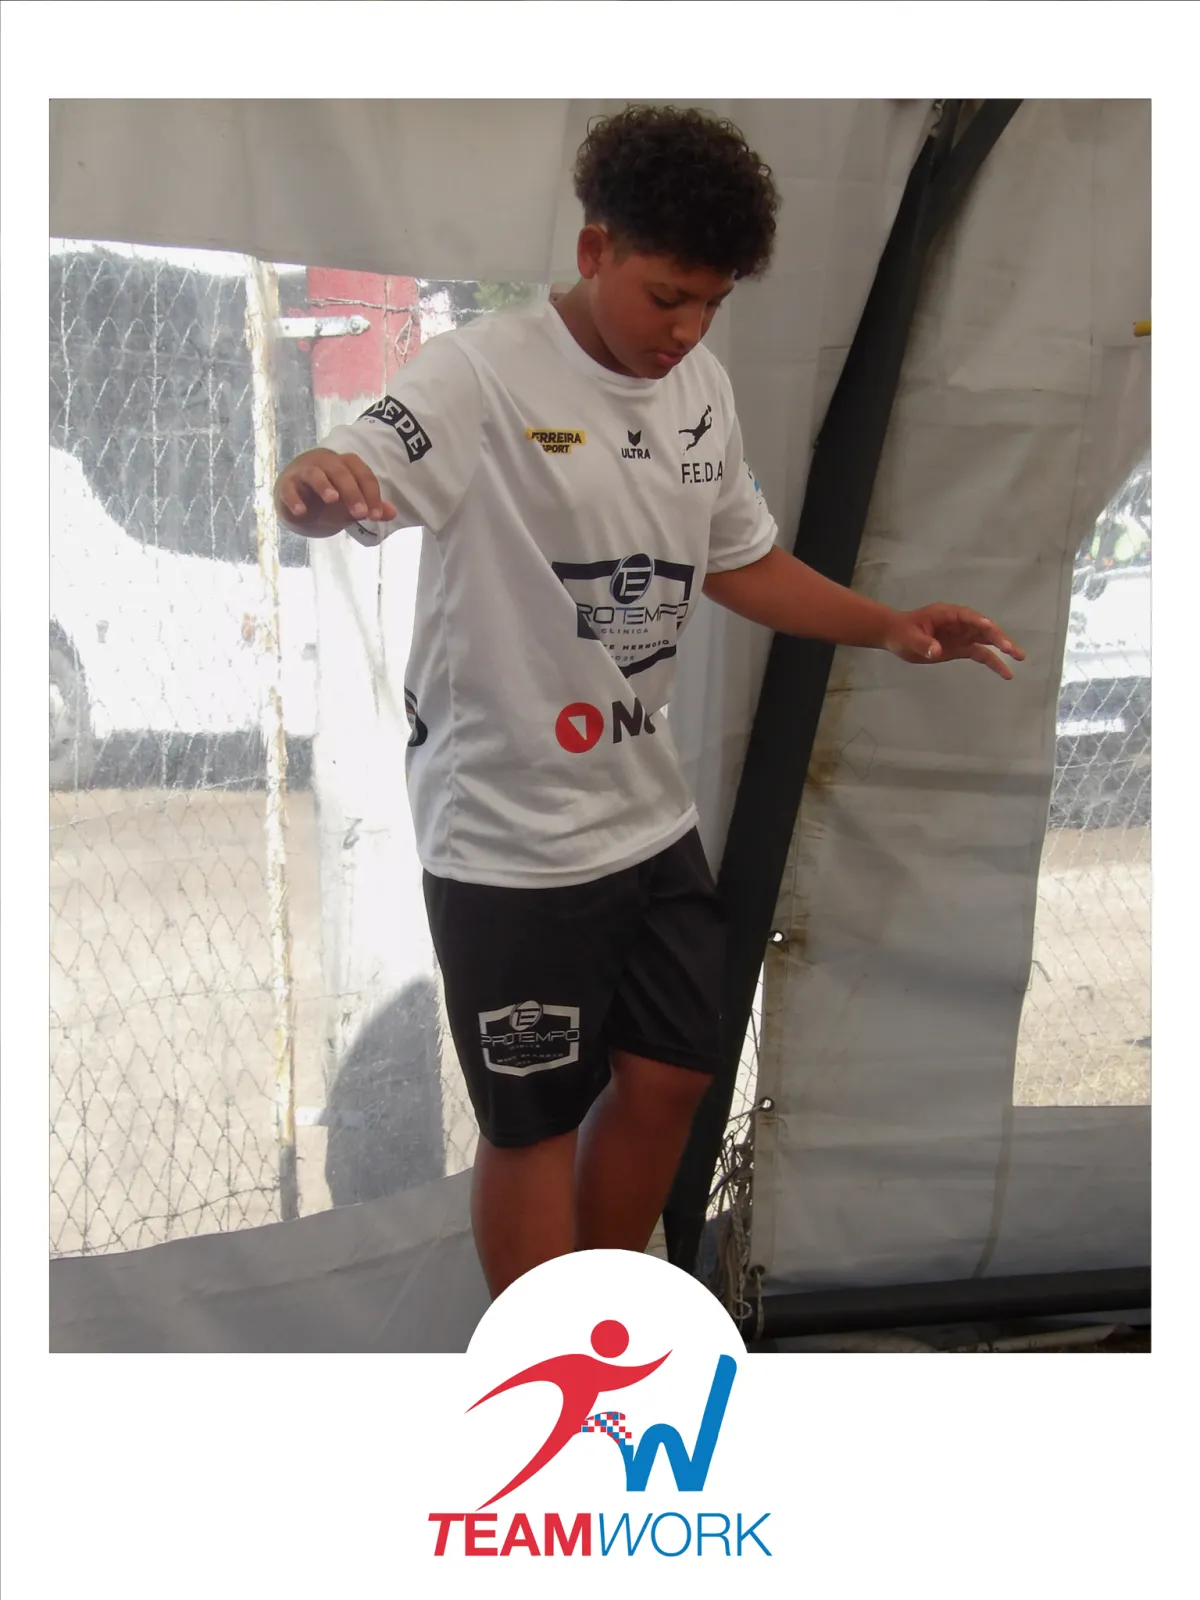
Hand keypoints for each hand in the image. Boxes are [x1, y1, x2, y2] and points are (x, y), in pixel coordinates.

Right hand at [274, 449, 396, 535]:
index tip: (375, 516)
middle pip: (340, 471)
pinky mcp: (286, 485)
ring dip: (324, 485)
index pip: (361, 473)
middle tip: (360, 514)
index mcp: (344, 465)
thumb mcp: (351, 505)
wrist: (298, 506)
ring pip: (314, 473)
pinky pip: (289, 489)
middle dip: (352, 492)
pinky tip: (302, 512)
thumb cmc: (328, 502)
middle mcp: (324, 464)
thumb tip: (393, 513)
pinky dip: (295, 499)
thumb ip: (371, 507)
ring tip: (332, 500)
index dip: (371, 493)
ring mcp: (303, 472)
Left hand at [883, 604, 1025, 679]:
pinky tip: (1005, 672)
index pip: (969, 617)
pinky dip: (993, 661)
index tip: (992, 629)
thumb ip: (924, 644)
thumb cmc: (902, 632)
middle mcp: (960, 623)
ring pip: (987, 640)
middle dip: (999, 638)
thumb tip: (936, 650)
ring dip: (1003, 648)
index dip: (981, 623)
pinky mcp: (961, 648)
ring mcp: (962, 635)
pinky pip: (980, 654)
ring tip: (1019, 658)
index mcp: (948, 614)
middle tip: (1013, 650)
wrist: (896, 636)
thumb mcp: (910, 637)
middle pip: (984, 628)